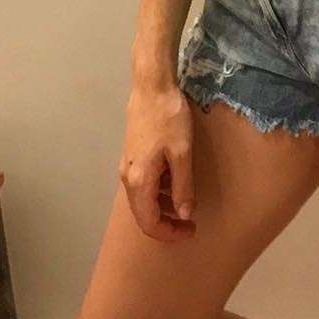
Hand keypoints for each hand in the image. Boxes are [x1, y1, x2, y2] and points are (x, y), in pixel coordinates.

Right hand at [119, 82, 197, 240]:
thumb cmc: (169, 117)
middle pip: (143, 214)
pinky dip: (159, 190)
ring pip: (143, 198)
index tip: (190, 230)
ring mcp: (128, 165)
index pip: (149, 222)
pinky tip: (175, 180)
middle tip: (190, 222)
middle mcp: (128, 177)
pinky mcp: (132, 154)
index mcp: (139, 181)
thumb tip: (184, 214)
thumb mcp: (182, 153)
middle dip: (166, 222)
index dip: (169, 233)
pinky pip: (144, 183)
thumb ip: (182, 186)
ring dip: (163, 206)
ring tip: (186, 202)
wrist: (152, 86)